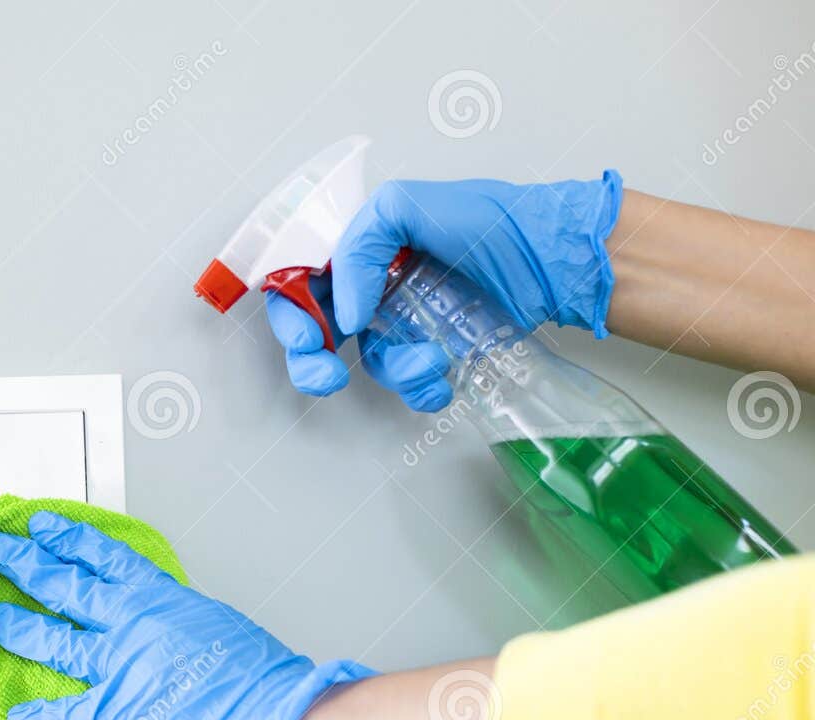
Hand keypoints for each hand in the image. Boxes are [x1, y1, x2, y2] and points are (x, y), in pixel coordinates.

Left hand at [0, 510, 384, 719]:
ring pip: (52, 640)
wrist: (272, 715)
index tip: (42, 526)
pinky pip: (67, 712)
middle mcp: (130, 623)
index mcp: (160, 597)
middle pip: (65, 587)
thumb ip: (180, 622)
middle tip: (0, 552)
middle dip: (27, 566)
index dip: (68, 539)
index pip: (104, 558)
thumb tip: (166, 629)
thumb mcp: (217, 624)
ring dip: (18, 628)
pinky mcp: (115, 711)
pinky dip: (40, 715)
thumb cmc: (260, 673)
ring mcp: (118, 665)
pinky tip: (18, 715)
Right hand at [268, 171, 622, 411]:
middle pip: (320, 333)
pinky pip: (410, 380)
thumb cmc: (492, 220)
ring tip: (429, 360)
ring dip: (392, 370)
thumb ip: (361, 244)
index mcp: (361, 249)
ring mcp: (407, 320)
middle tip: (327, 375)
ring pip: (369, 361)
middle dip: (314, 362)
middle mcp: (377, 285)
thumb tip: (347, 309)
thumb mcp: (409, 205)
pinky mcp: (437, 347)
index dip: (293, 316)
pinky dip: (420, 387)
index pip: (302, 284)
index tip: (310, 337)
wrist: (553, 258)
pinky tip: (441, 378)